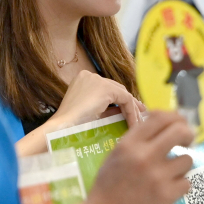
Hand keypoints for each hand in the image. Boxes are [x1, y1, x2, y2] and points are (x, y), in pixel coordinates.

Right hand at [18, 71, 144, 156]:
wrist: (63, 128)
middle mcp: (91, 76)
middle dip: (129, 103)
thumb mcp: (91, 113)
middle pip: (117, 89)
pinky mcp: (105, 88)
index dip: (121, 100)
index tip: (132, 111)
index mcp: (83, 80)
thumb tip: (123, 111)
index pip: (108, 89)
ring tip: (139, 120)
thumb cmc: (72, 126)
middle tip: (140, 114)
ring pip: (122, 93)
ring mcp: (98, 80)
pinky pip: (125, 99)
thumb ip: (106, 109)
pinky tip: (133, 123)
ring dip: (132, 108)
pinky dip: (131, 112)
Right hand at [71, 111, 193, 203]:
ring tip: (168, 174)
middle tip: (187, 141)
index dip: (175, 117)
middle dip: (188, 134)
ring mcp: (158, 177)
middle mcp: (145, 157)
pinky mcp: (167, 196)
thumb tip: (166, 123)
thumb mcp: (117, 154)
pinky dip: (179, 186)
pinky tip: (166, 190)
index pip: (160, 117)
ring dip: (180, 166)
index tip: (179, 123)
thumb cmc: (109, 186)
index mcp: (130, 144)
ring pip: (187, 160)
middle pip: (180, 131)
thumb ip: (139, 139)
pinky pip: (186, 183)